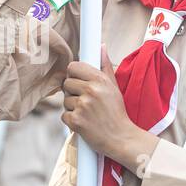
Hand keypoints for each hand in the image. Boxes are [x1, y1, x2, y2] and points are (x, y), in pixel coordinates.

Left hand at [62, 46, 154, 169]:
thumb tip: (101, 47)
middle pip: (66, 83)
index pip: (73, 67)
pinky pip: (64, 115)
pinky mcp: (76, 121)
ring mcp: (83, 106)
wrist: (121, 138)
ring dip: (72, 107)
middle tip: (85, 101)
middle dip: (72, 92)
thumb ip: (105, 66)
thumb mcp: (114, 87)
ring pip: (65, 100)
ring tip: (87, 113)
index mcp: (100, 80)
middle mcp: (91, 91)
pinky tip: (84, 122)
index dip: (73, 74)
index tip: (77, 81)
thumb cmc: (117, 112)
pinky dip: (71, 120)